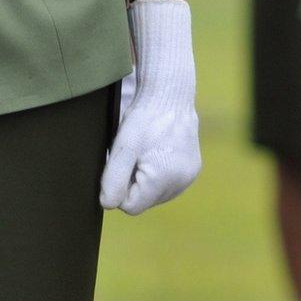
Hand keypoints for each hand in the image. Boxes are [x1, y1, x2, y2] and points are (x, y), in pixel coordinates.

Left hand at [101, 0, 200, 214]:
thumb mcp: (123, 146)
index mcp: (163, 181)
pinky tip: (156, 153)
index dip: (119, 187)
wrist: (170, 94)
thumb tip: (107, 204)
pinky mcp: (193, 170)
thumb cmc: (144, 118)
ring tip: (145, 152)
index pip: (130, 206)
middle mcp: (180, 184)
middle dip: (133, 183)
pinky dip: (158, 174)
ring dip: (145, 179)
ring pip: (155, 194)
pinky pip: (167, 184)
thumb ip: (113, 178)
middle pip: (144, 201)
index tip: (120, 164)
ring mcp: (189, 178)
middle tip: (132, 155)